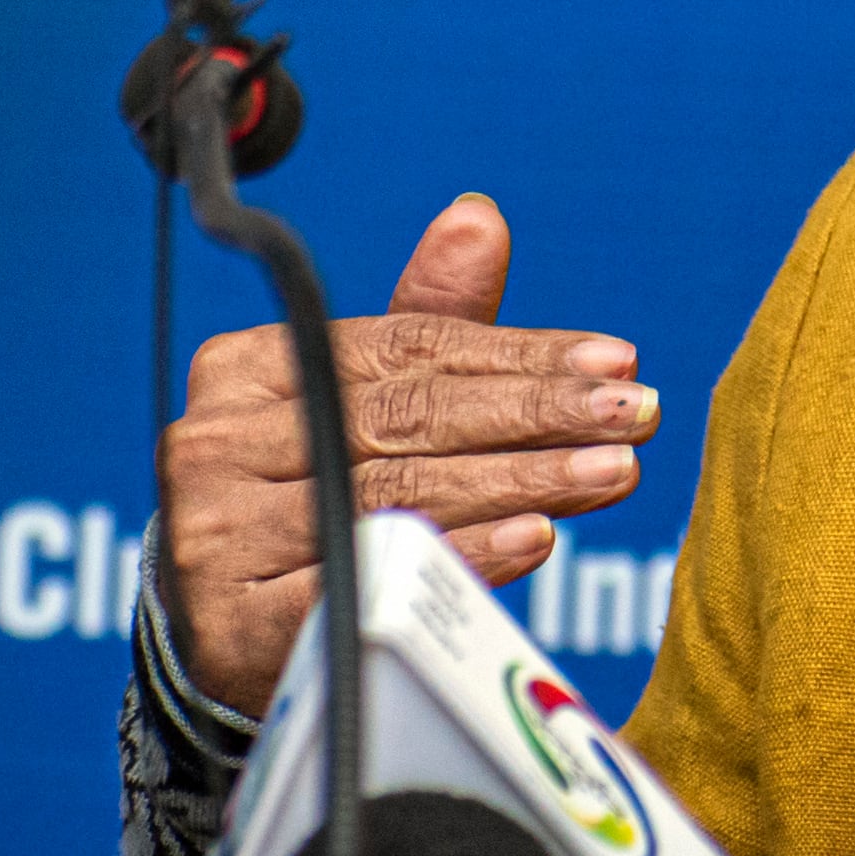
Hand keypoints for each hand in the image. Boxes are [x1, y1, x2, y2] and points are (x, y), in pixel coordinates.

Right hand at [156, 191, 655, 716]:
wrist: (222, 638)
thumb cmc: (310, 494)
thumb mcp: (360, 402)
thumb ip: (424, 319)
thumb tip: (479, 217)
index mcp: (248, 368)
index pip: (405, 350)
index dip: (517, 352)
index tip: (614, 361)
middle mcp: (220, 441)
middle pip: (408, 417)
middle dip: (536, 414)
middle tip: (634, 413)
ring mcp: (221, 533)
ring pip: (401, 492)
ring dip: (522, 480)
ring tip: (612, 469)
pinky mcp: (239, 621)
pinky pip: (374, 576)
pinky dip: (463, 554)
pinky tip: (536, 537)